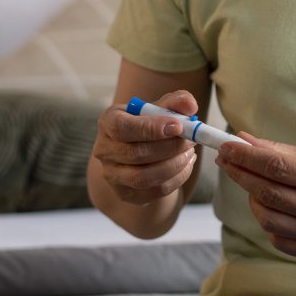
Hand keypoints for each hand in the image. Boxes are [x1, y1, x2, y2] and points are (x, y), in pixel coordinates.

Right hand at [92, 91, 198, 205]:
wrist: (142, 151)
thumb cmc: (151, 125)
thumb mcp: (161, 108)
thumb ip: (176, 102)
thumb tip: (190, 105)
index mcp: (108, 122)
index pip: (121, 127)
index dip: (151, 128)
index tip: (178, 126)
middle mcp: (104, 149)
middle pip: (136, 154)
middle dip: (170, 147)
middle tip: (191, 140)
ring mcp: (112, 174)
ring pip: (144, 177)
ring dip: (174, 165)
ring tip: (189, 153)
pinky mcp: (125, 193)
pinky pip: (155, 191)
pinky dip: (177, 179)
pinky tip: (185, 165)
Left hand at [215, 134, 295, 258]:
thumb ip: (282, 150)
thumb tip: (244, 140)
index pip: (276, 166)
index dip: (246, 157)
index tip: (227, 147)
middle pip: (267, 193)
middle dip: (241, 174)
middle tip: (228, 161)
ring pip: (267, 219)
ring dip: (254, 199)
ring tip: (257, 186)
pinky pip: (278, 238)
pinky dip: (269, 221)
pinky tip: (275, 208)